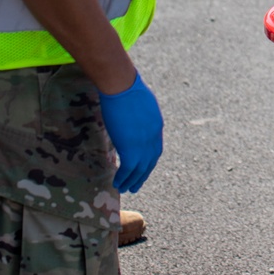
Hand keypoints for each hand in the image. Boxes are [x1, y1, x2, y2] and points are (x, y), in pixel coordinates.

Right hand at [98, 71, 163, 193]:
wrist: (121, 85)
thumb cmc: (126, 86)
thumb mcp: (139, 102)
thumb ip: (140, 116)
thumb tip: (132, 121)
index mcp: (156, 124)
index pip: (155, 148)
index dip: (149, 160)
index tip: (143, 168)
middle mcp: (153, 136)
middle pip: (150, 161)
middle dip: (143, 174)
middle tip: (136, 185)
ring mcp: (143, 143)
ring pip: (140, 169)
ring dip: (132, 181)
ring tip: (125, 189)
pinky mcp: (131, 148)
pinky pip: (128, 169)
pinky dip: (123, 178)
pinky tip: (117, 183)